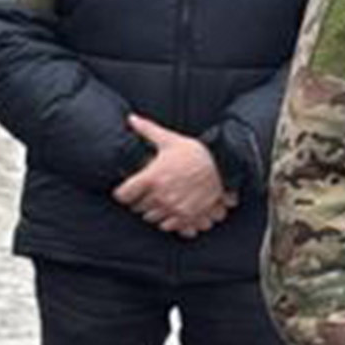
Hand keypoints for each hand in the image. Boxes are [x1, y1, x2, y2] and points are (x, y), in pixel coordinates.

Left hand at [111, 114, 235, 236]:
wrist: (222, 166)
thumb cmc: (194, 152)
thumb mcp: (169, 140)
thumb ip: (147, 130)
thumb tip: (131, 118)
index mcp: (152, 177)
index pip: (123, 195)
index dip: (123, 193)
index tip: (127, 189)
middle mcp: (160, 195)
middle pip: (136, 208)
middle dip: (139, 201)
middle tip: (145, 193)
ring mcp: (173, 208)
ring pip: (150, 218)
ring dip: (152, 211)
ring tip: (159, 201)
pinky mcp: (186, 217)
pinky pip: (167, 226)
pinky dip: (167, 220)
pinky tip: (170, 209)